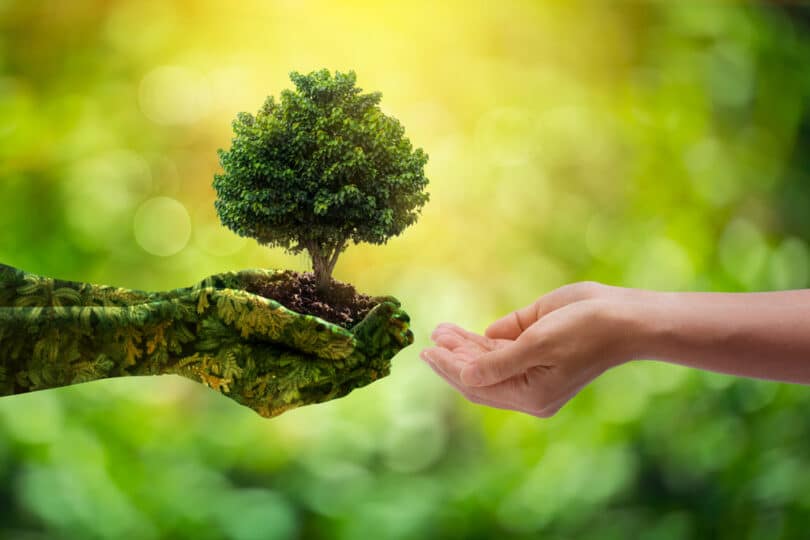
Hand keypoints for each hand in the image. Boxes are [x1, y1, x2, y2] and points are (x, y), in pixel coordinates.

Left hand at [421, 282, 643, 416]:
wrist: (624, 316)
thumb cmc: (584, 332)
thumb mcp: (536, 346)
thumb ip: (498, 362)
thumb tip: (465, 375)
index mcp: (530, 394)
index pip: (478, 385)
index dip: (449, 369)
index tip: (427, 352)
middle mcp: (528, 384)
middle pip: (479, 375)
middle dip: (452, 358)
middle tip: (429, 340)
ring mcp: (532, 364)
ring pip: (488, 360)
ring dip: (463, 346)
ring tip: (441, 330)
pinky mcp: (537, 343)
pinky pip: (501, 346)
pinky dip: (481, 340)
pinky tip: (464, 333)